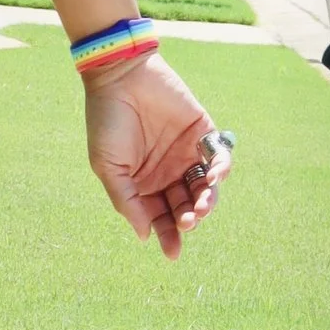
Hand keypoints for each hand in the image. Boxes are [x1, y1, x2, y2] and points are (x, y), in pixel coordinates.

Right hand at [84, 52, 231, 260]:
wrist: (120, 76)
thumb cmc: (107, 122)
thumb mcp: (109, 167)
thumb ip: (127, 201)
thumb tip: (145, 235)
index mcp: (144, 184)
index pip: (161, 217)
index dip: (168, 235)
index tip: (173, 253)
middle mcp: (168, 172)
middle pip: (186, 206)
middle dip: (189, 220)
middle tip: (188, 223)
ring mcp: (186, 154)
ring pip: (206, 187)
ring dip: (207, 201)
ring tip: (202, 207)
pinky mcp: (203, 132)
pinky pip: (219, 157)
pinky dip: (222, 169)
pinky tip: (216, 177)